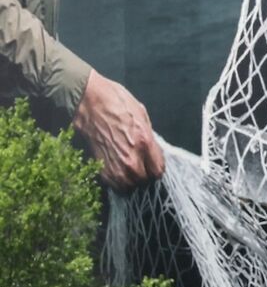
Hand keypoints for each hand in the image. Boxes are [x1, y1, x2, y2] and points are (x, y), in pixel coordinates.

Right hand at [72, 70, 164, 189]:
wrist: (88, 101)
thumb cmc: (117, 104)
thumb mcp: (142, 116)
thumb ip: (150, 138)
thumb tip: (153, 152)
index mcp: (144, 142)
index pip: (158, 171)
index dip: (156, 168)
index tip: (152, 164)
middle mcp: (131, 158)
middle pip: (144, 181)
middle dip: (144, 174)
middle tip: (140, 165)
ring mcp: (114, 165)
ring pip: (129, 185)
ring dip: (130, 179)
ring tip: (128, 168)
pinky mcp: (100, 168)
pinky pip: (114, 184)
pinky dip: (117, 179)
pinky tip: (116, 168)